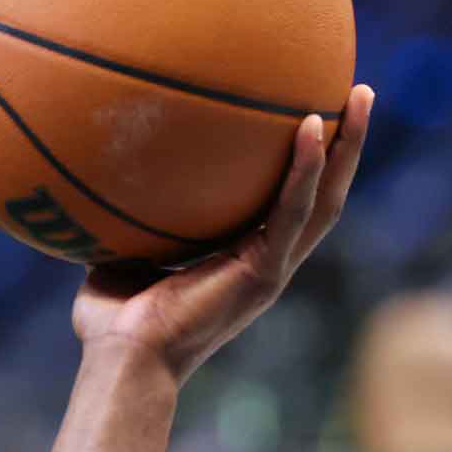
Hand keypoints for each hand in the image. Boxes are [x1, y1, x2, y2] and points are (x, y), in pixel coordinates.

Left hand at [73, 84, 373, 384]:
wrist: (123, 360)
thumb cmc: (113, 323)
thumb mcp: (117, 256)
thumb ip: (122, 221)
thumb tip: (94, 176)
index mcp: (242, 260)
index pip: (286, 203)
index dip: (305, 164)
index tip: (309, 113)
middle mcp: (267, 263)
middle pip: (323, 194)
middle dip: (344, 144)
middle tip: (354, 91)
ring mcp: (271, 269)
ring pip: (326, 199)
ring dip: (346, 146)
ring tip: (357, 94)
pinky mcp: (265, 272)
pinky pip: (292, 210)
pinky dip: (305, 168)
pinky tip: (310, 125)